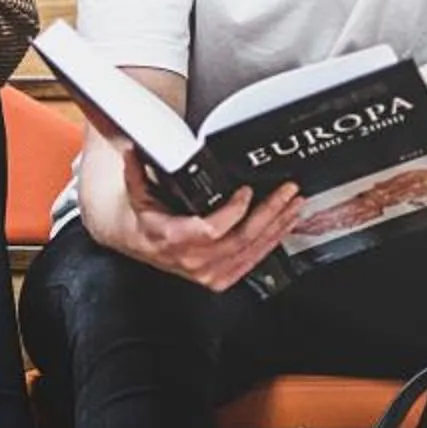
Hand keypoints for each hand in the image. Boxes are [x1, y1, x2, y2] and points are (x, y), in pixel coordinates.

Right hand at [91, 144, 300, 292]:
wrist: (139, 242)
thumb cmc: (144, 216)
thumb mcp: (137, 190)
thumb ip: (136, 169)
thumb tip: (133, 149)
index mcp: (173, 238)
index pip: (211, 229)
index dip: (234, 211)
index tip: (246, 191)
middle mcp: (193, 260)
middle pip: (241, 239)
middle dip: (269, 213)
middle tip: (286, 193)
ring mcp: (208, 272)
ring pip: (251, 251)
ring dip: (277, 226)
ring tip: (293, 204)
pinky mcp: (220, 278)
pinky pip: (252, 261)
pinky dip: (271, 242)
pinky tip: (284, 225)